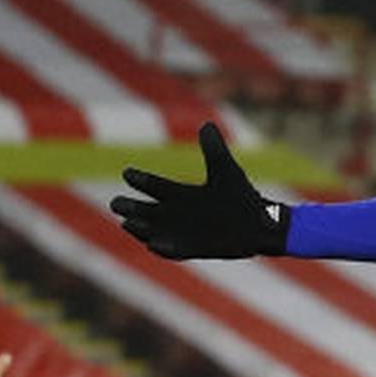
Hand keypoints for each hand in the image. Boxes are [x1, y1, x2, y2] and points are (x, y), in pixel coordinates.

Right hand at [109, 123, 288, 259]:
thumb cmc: (242, 197)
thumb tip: (206, 124)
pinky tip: (151, 244)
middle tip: (114, 203)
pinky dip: (162, 249)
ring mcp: (186, 234)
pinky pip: (174, 251)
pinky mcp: (195, 249)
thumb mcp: (225, 169)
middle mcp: (179, 215)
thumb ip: (213, 149)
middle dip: (130, 208)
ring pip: (154, 232)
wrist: (261, 224)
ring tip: (127, 223)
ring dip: (140, 229)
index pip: (156, 187)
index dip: (141, 181)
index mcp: (183, 195)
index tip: (127, 172)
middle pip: (147, 212)